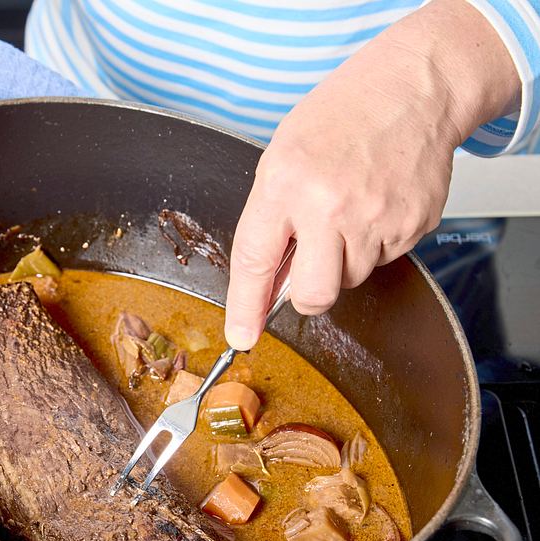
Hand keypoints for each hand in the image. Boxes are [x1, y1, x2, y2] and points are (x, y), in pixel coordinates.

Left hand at [224, 0, 519, 350]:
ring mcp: (376, 218)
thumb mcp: (281, 159)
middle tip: (311, 264)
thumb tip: (270, 280)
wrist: (411, 89)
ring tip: (349, 209)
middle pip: (314, 295)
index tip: (241, 336)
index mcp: (284, 185)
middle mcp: (329, 206)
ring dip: (344, 258)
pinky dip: (376, 241)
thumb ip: (270, 220)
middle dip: (307, 294)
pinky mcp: (413, 224)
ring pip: (351, 278)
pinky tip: (376, 203)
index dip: (246, 307)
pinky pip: (384, 259)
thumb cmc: (340, 117)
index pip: (255, 262)